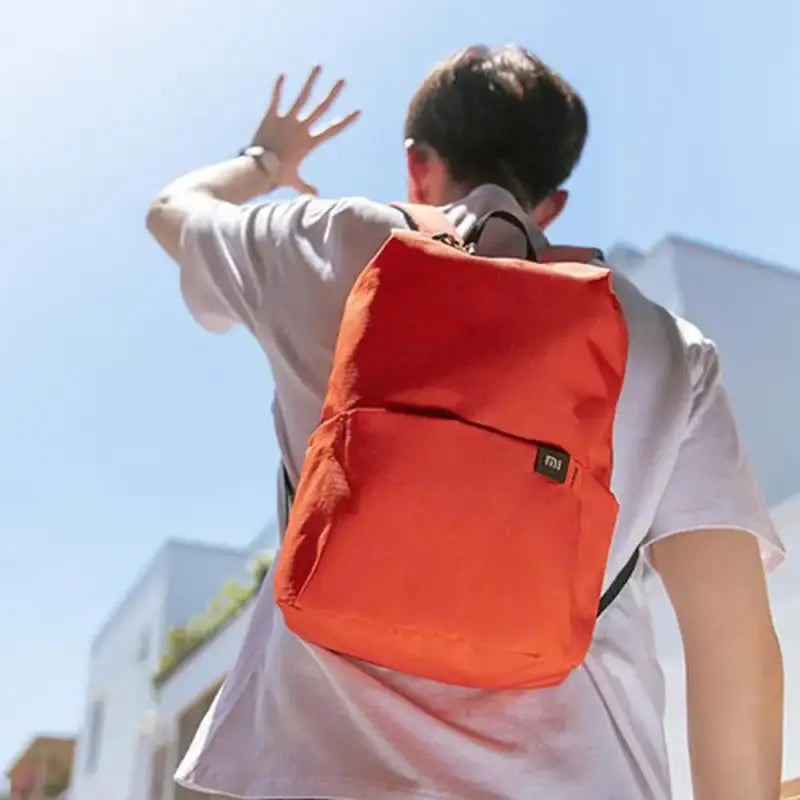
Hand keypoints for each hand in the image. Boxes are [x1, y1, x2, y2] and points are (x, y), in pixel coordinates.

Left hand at [250, 66, 359, 194]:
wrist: (260, 169)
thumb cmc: (277, 176)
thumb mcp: (294, 181)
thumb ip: (305, 188)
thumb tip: (314, 198)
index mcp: (309, 142)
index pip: (333, 129)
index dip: (346, 120)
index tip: (358, 111)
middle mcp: (301, 128)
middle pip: (321, 107)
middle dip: (333, 93)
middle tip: (342, 81)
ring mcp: (287, 120)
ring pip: (302, 96)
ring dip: (311, 81)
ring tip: (318, 67)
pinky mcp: (271, 116)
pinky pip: (276, 98)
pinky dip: (279, 87)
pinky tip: (282, 75)